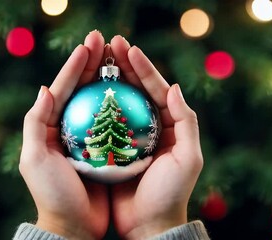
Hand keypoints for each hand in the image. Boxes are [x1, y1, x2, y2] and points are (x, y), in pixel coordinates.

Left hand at [19, 31, 108, 239]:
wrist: (74, 226)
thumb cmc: (53, 194)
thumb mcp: (34, 159)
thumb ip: (35, 123)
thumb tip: (45, 88)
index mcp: (51, 128)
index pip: (62, 90)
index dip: (74, 66)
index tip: (88, 46)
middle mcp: (70, 129)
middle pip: (82, 90)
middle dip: (93, 64)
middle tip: (105, 41)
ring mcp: (91, 138)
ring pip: (102, 102)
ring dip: (110, 79)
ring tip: (121, 58)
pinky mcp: (109, 150)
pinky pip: (118, 121)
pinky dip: (124, 104)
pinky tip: (134, 92)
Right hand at [110, 36, 203, 238]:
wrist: (148, 224)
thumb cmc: (170, 193)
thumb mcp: (188, 158)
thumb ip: (186, 121)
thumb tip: (174, 87)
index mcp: (170, 125)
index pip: (157, 88)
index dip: (142, 67)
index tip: (127, 48)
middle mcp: (150, 126)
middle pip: (136, 89)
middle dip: (124, 65)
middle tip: (109, 43)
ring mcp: (130, 136)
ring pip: (118, 101)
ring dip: (108, 79)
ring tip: (95, 59)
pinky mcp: (113, 148)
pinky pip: (103, 121)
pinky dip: (95, 105)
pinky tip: (84, 92)